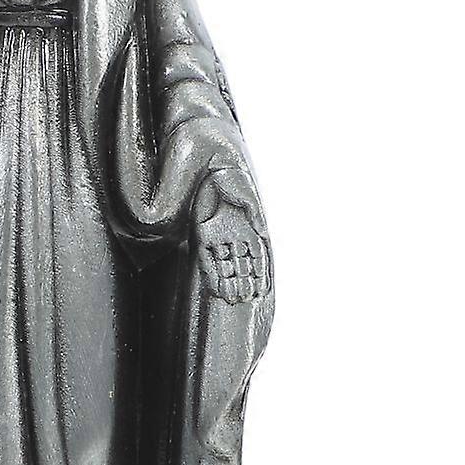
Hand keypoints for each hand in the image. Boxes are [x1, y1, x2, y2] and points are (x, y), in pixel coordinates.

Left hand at [194, 173, 270, 304]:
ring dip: (229, 283)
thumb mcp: (247, 196)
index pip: (256, 257)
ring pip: (225, 266)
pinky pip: (207, 259)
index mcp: (248, 227)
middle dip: (243, 283)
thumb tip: (263, 234)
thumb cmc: (231, 177)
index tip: (261, 290)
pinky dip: (212, 274)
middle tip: (244, 300)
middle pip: (240, 265)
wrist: (208, 164)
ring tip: (232, 300)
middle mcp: (234, 235)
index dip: (260, 274)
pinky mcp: (201, 235)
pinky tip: (216, 288)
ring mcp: (218, 236)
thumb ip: (256, 216)